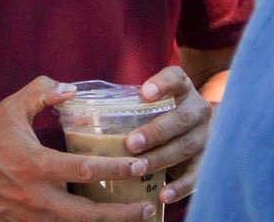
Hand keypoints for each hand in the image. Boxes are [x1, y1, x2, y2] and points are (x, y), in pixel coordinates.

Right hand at [0, 77, 157, 220]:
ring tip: (136, 218)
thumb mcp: (10, 109)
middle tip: (150, 204)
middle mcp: (37, 196)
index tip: (140, 165)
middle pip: (88, 214)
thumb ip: (41, 93)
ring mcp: (30, 216)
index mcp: (36, 165)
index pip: (85, 169)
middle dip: (122, 213)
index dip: (116, 169)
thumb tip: (71, 88)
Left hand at [123, 67, 213, 205]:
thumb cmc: (158, 112)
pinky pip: (196, 176)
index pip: (176, 79)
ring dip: (160, 159)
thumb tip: (67, 97)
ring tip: (136, 168)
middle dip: (156, 132)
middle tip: (131, 143)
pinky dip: (180, 187)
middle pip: (181, 119)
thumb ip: (120, 99)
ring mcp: (205, 136)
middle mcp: (197, 110)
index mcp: (182, 88)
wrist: (196, 128)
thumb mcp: (148, 100)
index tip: (145, 93)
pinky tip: (162, 195)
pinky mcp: (206, 162)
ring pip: (186, 147)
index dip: (162, 84)